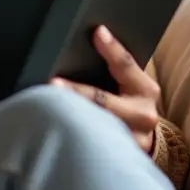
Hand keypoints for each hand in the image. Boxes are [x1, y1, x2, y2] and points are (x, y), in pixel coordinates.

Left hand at [51, 25, 159, 152]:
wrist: (145, 137)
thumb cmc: (129, 100)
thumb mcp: (131, 82)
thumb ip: (116, 67)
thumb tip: (89, 38)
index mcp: (145, 90)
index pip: (126, 64)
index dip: (112, 48)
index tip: (96, 32)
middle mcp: (143, 116)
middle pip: (104, 101)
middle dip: (77, 92)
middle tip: (53, 82)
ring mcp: (132, 141)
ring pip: (95, 127)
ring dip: (69, 117)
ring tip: (45, 107)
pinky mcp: (119, 157)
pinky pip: (91, 147)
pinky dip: (71, 137)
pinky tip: (52, 130)